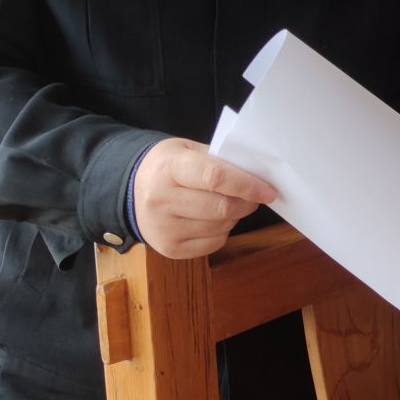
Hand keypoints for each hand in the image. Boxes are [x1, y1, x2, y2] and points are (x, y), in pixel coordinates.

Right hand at [130, 138, 277, 259]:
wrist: (132, 191)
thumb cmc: (169, 166)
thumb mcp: (188, 150)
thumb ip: (219, 160)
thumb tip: (257, 175)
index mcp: (170, 168)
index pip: (215, 177)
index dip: (247, 185)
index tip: (268, 190)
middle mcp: (162, 200)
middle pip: (221, 207)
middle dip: (247, 202)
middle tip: (256, 196)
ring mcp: (164, 228)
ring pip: (220, 227)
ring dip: (235, 216)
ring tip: (230, 204)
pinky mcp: (169, 248)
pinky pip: (213, 243)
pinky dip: (223, 231)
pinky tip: (214, 219)